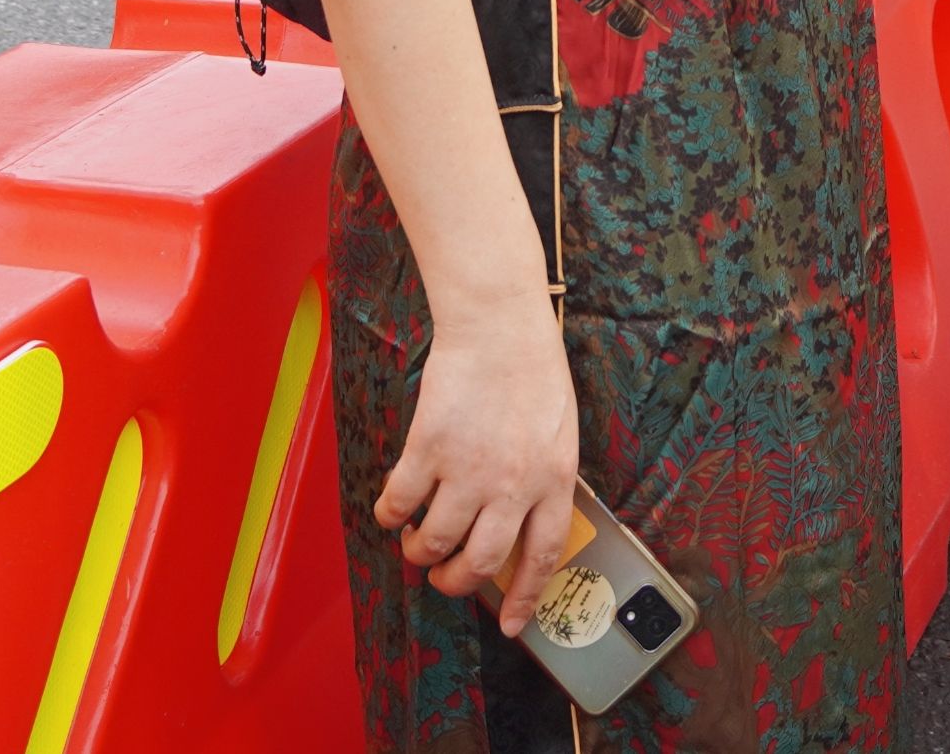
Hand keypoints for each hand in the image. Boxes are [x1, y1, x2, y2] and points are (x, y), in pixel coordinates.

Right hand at [376, 304, 581, 634]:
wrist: (498, 325)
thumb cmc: (533, 370)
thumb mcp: (559, 433)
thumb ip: (544, 480)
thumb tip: (522, 523)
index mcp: (553, 481)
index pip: (542, 558)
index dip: (524, 597)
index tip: (511, 625)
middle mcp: (512, 485)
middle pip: (482, 561)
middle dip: (457, 581)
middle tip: (444, 577)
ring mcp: (468, 469)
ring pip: (435, 540)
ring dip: (419, 552)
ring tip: (414, 545)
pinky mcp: (429, 449)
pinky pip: (401, 502)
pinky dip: (390, 515)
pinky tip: (390, 512)